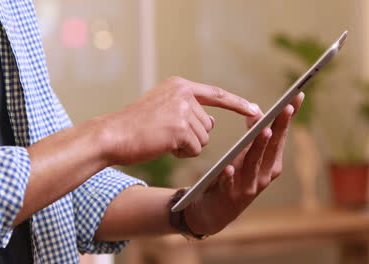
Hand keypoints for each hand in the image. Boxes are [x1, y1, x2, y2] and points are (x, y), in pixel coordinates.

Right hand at [100, 76, 259, 165]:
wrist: (112, 135)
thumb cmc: (135, 126)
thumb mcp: (162, 108)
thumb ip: (187, 110)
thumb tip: (211, 123)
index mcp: (180, 85)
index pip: (216, 94)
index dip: (238, 104)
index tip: (256, 109)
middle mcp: (184, 93)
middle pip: (208, 125)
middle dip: (193, 136)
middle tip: (167, 135)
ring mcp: (183, 109)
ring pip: (203, 139)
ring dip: (186, 146)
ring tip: (163, 139)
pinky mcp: (180, 128)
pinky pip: (195, 148)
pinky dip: (182, 153)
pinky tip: (164, 146)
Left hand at [183, 93, 304, 234]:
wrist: (215, 212)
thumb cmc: (232, 178)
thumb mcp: (244, 156)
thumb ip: (250, 136)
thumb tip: (254, 110)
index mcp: (271, 163)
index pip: (280, 135)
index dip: (287, 117)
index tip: (296, 96)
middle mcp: (265, 174)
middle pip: (272, 147)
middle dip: (279, 126)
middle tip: (285, 107)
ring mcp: (249, 187)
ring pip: (254, 163)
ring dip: (260, 147)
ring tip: (262, 131)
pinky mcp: (230, 197)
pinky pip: (230, 184)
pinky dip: (230, 176)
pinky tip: (229, 167)